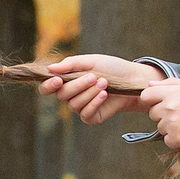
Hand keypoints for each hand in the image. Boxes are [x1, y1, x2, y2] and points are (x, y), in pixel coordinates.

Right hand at [38, 54, 161, 123]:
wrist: (133, 80)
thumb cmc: (111, 68)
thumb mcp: (91, 61)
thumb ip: (70, 64)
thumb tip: (50, 69)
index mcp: (66, 81)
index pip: (46, 88)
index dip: (48, 85)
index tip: (57, 80)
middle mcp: (71, 96)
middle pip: (61, 95)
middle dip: (77, 85)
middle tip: (94, 77)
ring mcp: (80, 107)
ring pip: (74, 104)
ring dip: (89, 93)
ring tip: (104, 83)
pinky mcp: (91, 117)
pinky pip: (85, 113)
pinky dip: (95, 103)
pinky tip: (104, 95)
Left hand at [141, 78, 179, 150]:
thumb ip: (169, 83)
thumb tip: (150, 84)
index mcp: (171, 93)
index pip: (146, 96)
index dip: (152, 100)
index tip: (160, 102)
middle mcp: (169, 108)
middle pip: (153, 113)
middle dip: (163, 114)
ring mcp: (171, 124)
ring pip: (160, 127)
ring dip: (170, 127)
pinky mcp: (175, 138)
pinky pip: (167, 140)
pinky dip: (176, 139)